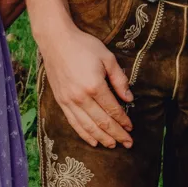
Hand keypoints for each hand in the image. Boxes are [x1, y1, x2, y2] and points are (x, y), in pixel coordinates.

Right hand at [36, 17, 134, 150]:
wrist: (56, 40)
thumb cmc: (83, 46)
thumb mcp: (107, 58)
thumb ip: (119, 80)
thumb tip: (129, 99)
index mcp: (94, 86)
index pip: (113, 109)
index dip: (123, 120)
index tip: (131, 128)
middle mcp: (80, 97)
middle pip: (102, 122)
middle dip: (117, 134)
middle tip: (128, 143)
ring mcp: (68, 101)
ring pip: (88, 126)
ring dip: (102, 138)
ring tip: (113, 145)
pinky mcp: (61, 101)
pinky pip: (73, 123)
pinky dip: (84, 134)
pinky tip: (93, 141)